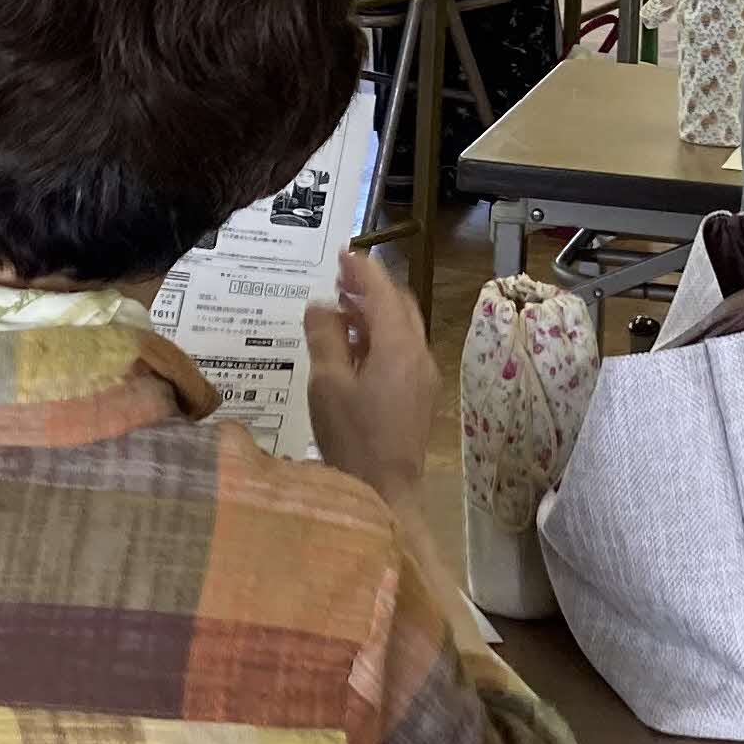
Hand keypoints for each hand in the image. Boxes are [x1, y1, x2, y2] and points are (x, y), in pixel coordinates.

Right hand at [303, 249, 441, 498]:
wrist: (388, 490)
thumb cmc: (353, 437)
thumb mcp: (327, 384)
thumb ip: (325, 337)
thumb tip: (320, 306)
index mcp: (398, 345)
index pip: (382, 291)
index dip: (361, 269)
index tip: (342, 253)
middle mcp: (418, 353)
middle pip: (398, 305)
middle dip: (370, 288)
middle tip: (339, 279)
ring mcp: (423, 375)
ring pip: (402, 328)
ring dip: (375, 313)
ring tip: (341, 309)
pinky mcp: (420, 394)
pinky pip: (402, 350)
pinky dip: (380, 336)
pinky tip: (354, 347)